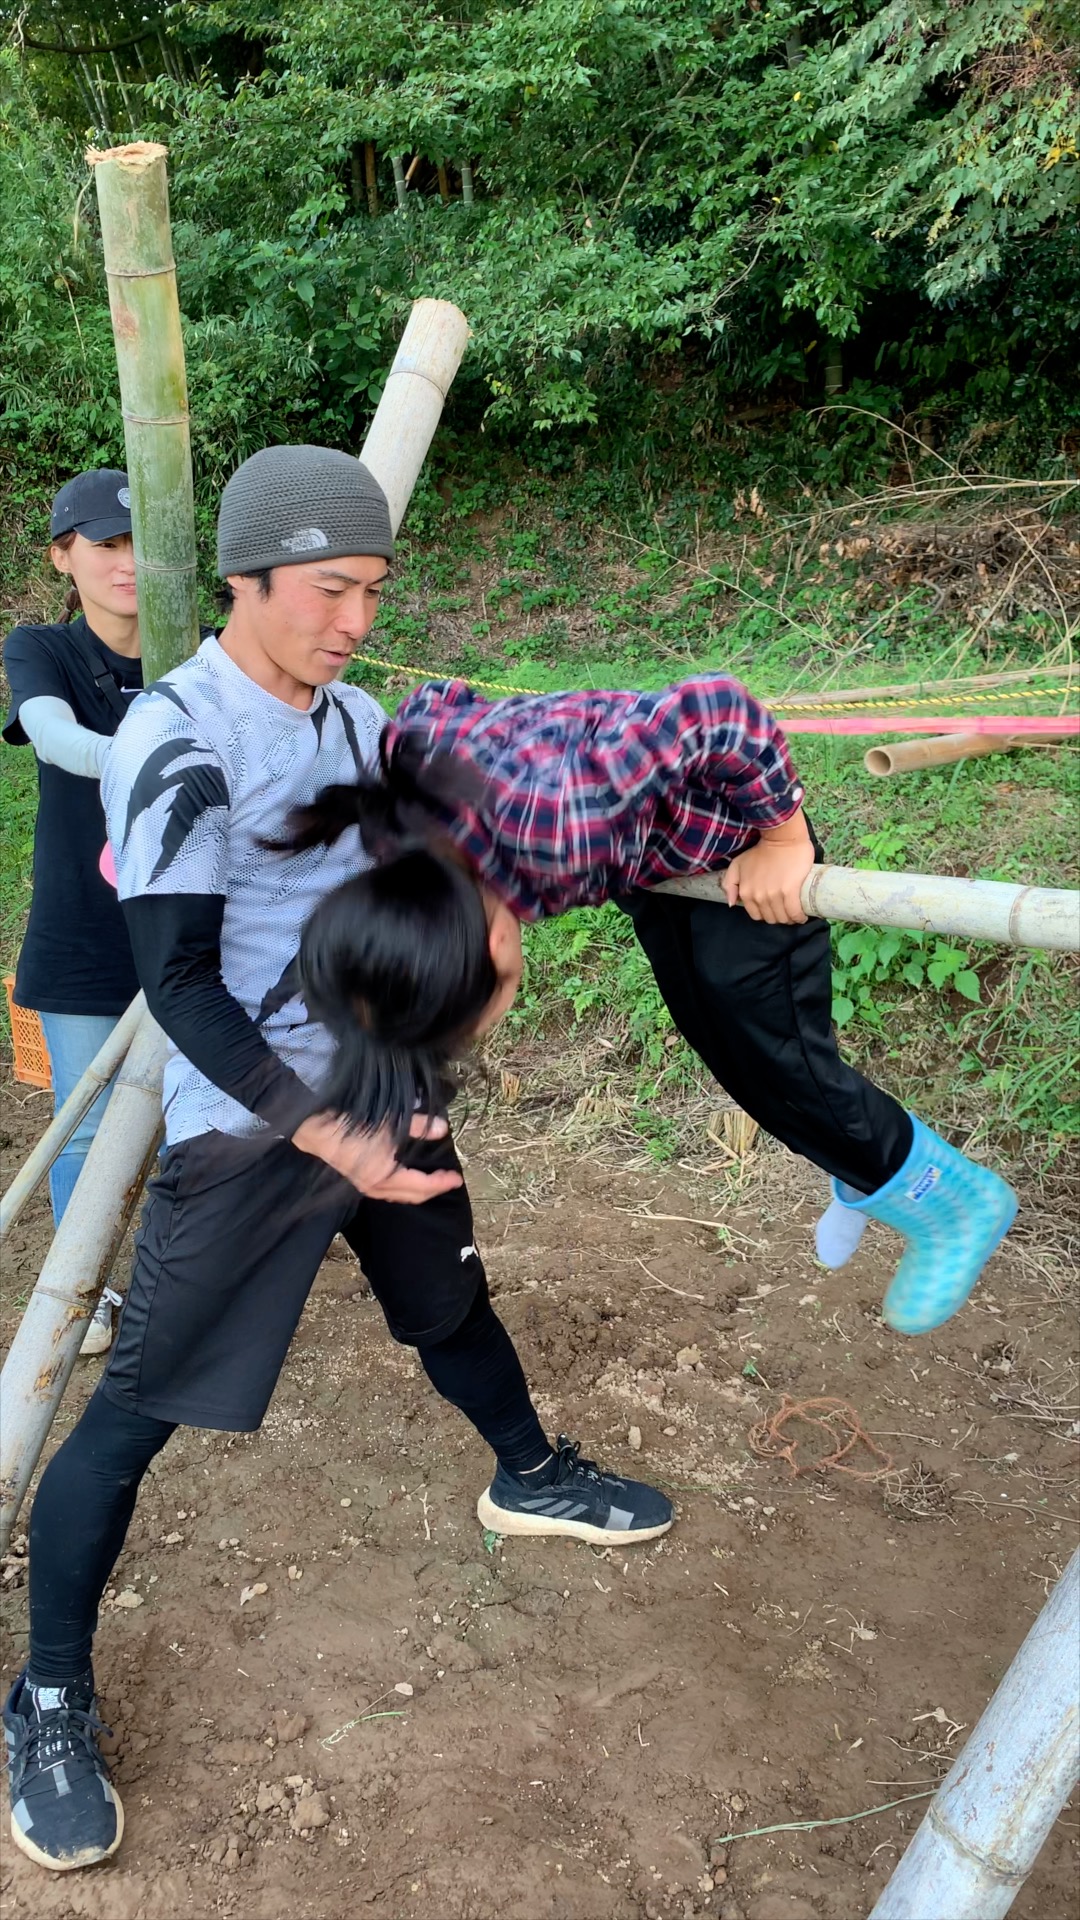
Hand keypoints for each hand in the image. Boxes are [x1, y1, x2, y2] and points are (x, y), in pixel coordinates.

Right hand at [291, 1109, 461, 1203]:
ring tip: (432, 1181)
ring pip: (399, 1196)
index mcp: (386, 1176)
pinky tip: (407, 1178)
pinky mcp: (358, 1182)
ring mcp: (365, 1187)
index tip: (457, 1178)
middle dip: (432, 1190)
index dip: (441, 1183)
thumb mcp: (390, 1123)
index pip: (422, 1186)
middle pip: (412, 1196)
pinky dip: (403, 1188)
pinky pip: (388, 1192)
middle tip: (448, 1181)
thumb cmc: (353, 1126)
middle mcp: (376, 1188)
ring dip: (417, 1191)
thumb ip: (419, 1127)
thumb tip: (443, 1128)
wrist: (316, 1130)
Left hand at [723, 816, 814, 923]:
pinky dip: (799, 917)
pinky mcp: (790, 891)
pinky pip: (794, 913)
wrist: (781, 838)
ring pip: (783, 918)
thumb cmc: (761, 851)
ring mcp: (774, 895)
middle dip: (778, 917)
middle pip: (771, 918)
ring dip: (790, 919)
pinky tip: (802, 915)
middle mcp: (758, 896)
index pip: (756, 915)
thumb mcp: (737, 864)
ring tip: (795, 913)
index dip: (766, 914)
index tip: (774, 909)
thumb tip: (732, 903)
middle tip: (786, 909)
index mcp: (746, 892)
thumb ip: (730, 884)